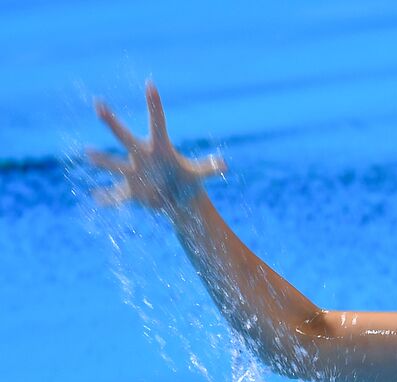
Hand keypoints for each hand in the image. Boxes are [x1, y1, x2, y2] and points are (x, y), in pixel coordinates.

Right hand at [87, 80, 225, 212]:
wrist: (175, 197)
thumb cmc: (186, 180)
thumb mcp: (198, 174)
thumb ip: (209, 168)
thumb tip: (224, 165)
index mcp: (159, 148)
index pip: (157, 123)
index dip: (154, 105)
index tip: (150, 84)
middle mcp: (142, 156)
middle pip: (125, 137)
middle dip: (112, 123)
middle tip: (98, 104)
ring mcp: (133, 173)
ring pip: (114, 165)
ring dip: (103, 160)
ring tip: (88, 152)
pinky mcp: (130, 192)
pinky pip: (116, 196)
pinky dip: (107, 199)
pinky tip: (96, 199)